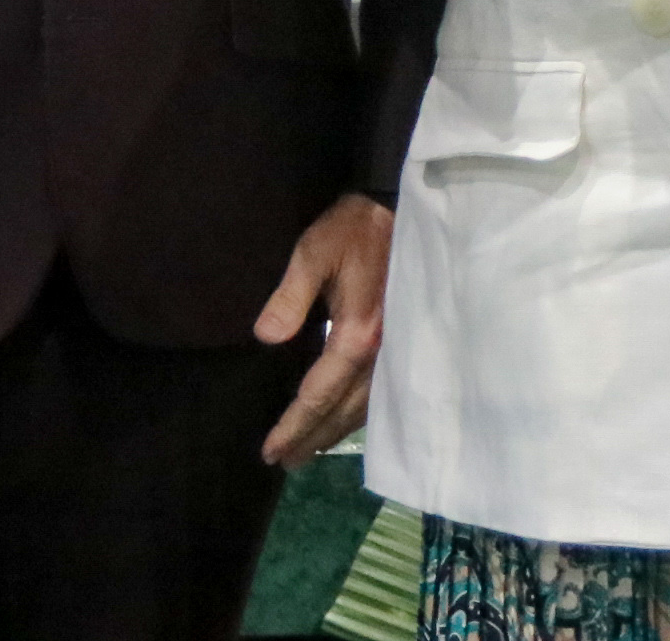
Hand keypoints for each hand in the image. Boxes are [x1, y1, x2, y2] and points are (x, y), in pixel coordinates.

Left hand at [253, 193, 393, 463]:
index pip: (319, 394)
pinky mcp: (403, 341)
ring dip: (336, 432)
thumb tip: (266, 338)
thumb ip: (290, 295)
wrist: (398, 207)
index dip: (294, 425)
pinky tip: (346, 419)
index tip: (270, 450)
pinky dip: (359, 414)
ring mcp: (397, 349)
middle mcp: (381, 352)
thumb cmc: (352, 228)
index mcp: (357, 333)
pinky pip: (381, 392)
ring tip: (310, 451)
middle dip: (313, 438)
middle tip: (284, 462)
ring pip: (366, 407)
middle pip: (344, 410)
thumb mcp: (313, 251)